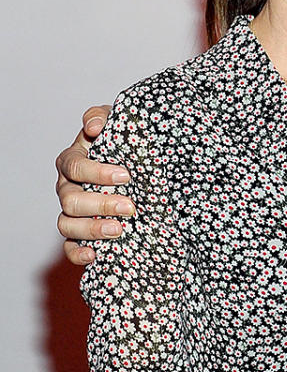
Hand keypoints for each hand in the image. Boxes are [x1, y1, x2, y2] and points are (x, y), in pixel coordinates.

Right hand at [56, 105, 133, 264]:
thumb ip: (102, 117)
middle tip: (130, 207)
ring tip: (118, 230)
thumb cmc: (121, 145)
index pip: (75, 166)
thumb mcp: (115, 125)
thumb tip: (93, 127)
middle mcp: (68, 188)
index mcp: (73, 161)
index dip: (97, 172)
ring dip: (91, 229)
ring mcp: (72, 212)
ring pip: (66, 224)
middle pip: (70, 199)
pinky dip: (78, 253)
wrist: (135, 169)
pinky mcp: (80, 234)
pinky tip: (96, 254)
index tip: (126, 176)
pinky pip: (69, 248)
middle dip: (101, 204)